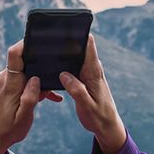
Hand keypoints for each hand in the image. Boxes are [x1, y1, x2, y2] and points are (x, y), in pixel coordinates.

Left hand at [0, 39, 62, 153]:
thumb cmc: (7, 130)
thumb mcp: (23, 118)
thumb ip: (30, 98)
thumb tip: (37, 79)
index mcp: (10, 84)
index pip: (15, 54)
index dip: (26, 42)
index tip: (41, 38)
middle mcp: (6, 78)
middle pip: (24, 59)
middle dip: (41, 61)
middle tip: (57, 67)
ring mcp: (7, 82)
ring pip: (27, 71)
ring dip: (40, 78)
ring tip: (53, 90)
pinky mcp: (9, 87)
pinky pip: (24, 80)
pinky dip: (36, 86)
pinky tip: (50, 96)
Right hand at [59, 34, 126, 153]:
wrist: (107, 126)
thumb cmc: (99, 117)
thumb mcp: (87, 106)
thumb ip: (77, 90)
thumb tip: (64, 74)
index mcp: (94, 72)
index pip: (88, 45)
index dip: (78, 34)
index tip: (66, 27)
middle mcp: (92, 69)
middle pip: (79, 47)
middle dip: (66, 40)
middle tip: (48, 37)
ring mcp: (88, 73)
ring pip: (74, 57)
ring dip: (64, 52)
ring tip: (46, 48)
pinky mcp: (83, 79)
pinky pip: (73, 66)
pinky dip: (64, 64)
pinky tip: (52, 65)